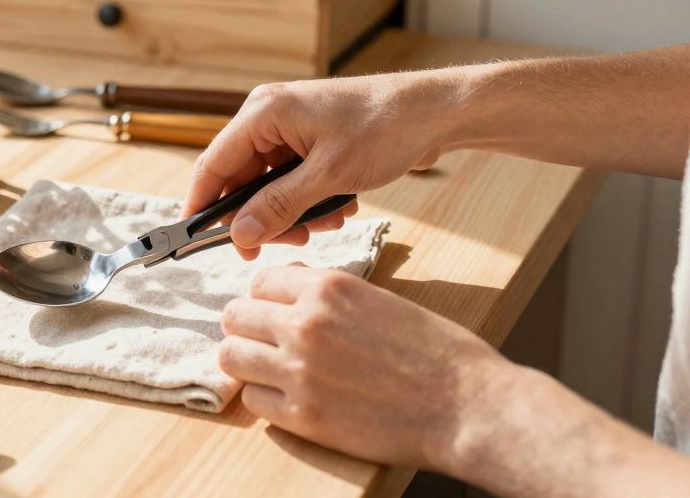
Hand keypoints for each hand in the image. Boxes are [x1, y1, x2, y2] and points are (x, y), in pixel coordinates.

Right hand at [185, 72, 456, 258]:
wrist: (437, 112)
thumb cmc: (385, 129)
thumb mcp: (329, 176)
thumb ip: (279, 207)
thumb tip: (239, 235)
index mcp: (263, 112)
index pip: (213, 164)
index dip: (202, 205)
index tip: (198, 241)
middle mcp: (269, 116)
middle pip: (241, 179)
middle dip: (263, 216)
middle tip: (289, 243)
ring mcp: (290, 127)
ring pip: (269, 184)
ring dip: (293, 212)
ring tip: (327, 224)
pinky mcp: (310, 140)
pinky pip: (292, 179)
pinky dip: (310, 200)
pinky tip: (339, 209)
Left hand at [219, 266, 510, 470]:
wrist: (467, 406)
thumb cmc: (437, 352)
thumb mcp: (379, 299)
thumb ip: (329, 293)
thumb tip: (291, 288)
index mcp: (327, 288)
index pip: (259, 281)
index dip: (266, 299)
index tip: (274, 313)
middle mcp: (305, 324)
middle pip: (235, 316)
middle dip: (247, 329)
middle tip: (266, 344)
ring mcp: (299, 371)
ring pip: (231, 357)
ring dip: (248, 363)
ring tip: (271, 372)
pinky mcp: (303, 416)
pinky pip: (253, 401)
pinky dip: (266, 401)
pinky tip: (290, 400)